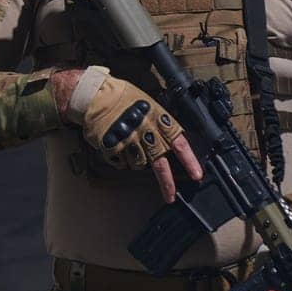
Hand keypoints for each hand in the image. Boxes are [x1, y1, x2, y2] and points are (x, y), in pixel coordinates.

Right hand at [78, 76, 201, 201]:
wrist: (94, 95)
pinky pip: (121, 162)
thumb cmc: (121, 96)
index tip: (196, 175)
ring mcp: (128, 140)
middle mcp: (145, 131)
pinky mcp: (112, 146)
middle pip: (160, 163)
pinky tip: (117, 145)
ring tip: (129, 146)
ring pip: (139, 164)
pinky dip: (120, 158)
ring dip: (137, 161)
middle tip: (170, 195)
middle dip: (167, 183)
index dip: (189, 161)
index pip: (179, 143)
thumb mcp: (147, 103)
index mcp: (157, 118)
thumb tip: (168, 139)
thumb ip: (158, 122)